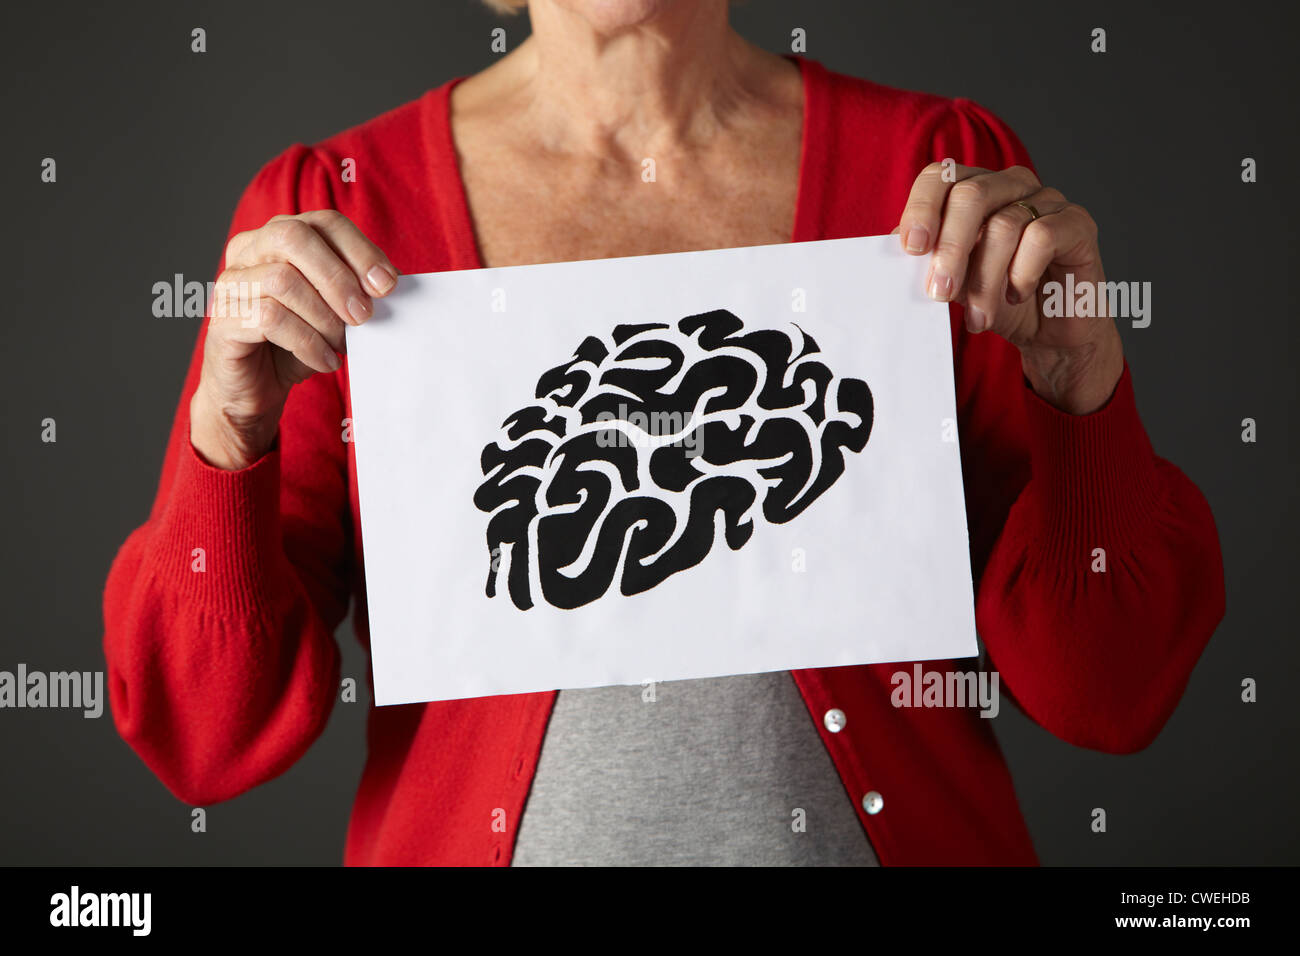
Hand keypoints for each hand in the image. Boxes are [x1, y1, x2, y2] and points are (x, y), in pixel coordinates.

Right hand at [190, 210, 397, 469]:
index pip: (324, 223)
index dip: (360, 250)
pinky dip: (306, 343)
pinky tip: (324, 361)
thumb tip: (395, 281)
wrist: (257, 388)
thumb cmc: (298, 343)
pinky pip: (268, 318)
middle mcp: (249, 250)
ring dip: (323, 318)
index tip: (387, 285)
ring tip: (341, 345)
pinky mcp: (223, 319)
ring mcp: (231, 282)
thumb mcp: (336, 313)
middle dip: (338, 277)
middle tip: (364, 316)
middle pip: (294, 237)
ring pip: (282, 280)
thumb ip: (359, 291)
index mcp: (280, 236)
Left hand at [896, 163, 1123, 414]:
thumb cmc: (999, 301)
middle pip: (971, 195)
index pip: (942, 177)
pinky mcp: (1077, 222)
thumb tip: (893, 247)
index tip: (913, 249)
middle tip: (940, 293)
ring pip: (1003, 225)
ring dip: (986, 280)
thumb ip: (927, 260)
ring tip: (980, 316)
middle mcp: (1010, 185)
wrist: (1048, 331)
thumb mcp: (954, 281)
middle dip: (950, 249)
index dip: (922, 208)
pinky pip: (1041, 237)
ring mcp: (1046, 198)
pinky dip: (1021, 274)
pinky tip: (1017, 296)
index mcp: (974, 189)